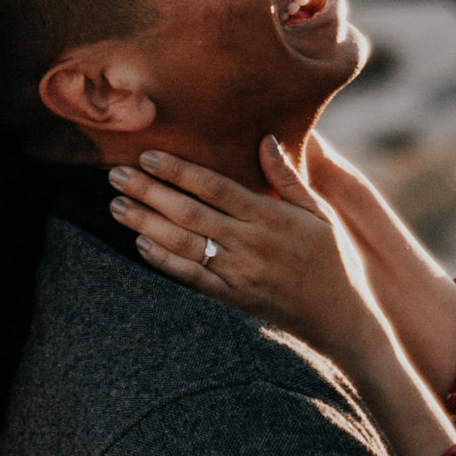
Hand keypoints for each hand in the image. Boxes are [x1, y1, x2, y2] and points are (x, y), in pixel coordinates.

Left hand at [109, 141, 377, 356]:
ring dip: (146, 222)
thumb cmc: (329, 258)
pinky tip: (141, 244)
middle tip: (116, 174)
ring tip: (117, 205)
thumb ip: (287, 178)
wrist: (339, 317)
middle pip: (190, 212)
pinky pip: (193, 278)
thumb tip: (266, 138)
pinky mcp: (233, 297)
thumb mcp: (318, 213)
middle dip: (149, 192)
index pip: (216, 187)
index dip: (179, 171)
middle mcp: (252, 242)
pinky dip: (165, 262)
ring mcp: (240, 272)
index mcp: (271, 216)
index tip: (148, 155)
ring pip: (184, 243)